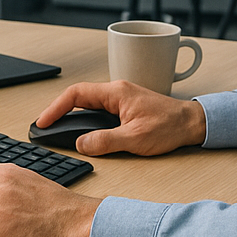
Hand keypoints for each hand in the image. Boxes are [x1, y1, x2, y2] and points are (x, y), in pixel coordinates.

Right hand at [37, 81, 207, 156]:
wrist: (192, 124)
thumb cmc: (170, 126)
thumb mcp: (135, 139)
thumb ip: (105, 141)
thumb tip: (81, 145)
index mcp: (116, 93)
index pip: (76, 95)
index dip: (55, 108)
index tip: (43, 122)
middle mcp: (116, 92)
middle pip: (78, 97)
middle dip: (58, 111)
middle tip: (44, 127)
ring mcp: (120, 99)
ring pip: (88, 104)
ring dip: (71, 115)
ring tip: (57, 129)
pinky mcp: (125, 108)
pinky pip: (98, 110)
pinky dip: (85, 119)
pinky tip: (81, 131)